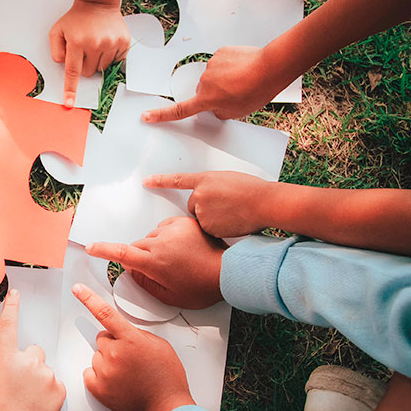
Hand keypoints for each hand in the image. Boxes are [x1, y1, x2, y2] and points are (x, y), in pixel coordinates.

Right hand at [0, 290, 65, 410]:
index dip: (11, 308)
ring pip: (46, 369)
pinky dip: (50, 392)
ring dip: (41, 380)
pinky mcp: (59, 386)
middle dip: (32, 364)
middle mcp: (28, 361)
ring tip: (30, 399)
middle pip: (35, 352)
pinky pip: (55, 383)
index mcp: (7, 359)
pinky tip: (40, 404)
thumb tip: (18, 365)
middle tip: (23, 385)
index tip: (15, 294)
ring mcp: (46, 373)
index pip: (9, 326)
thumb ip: (8, 366)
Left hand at [49, 0, 128, 107]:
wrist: (98, 3)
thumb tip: (62, 64)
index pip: (72, 71)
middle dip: (84, 65)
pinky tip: (105, 44)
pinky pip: (116, 62)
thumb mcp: (57, 31)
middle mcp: (95, 43)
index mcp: (77, 42)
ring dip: (97, 61)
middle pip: (88, 72)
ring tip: (95, 44)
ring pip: (102, 69)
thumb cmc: (76, 19)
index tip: (69, 103)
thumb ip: (55, 50)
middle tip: (84, 50)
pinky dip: (110, 57)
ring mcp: (111, 43)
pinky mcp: (123, 43)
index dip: (70, 89)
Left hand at [72, 283, 194, 410]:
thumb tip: (123, 333)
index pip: (105, 313)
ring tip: (128, 375)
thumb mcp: (159, 346)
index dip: (88, 299)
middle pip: (102, 338)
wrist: (166, 409)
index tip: (76, 289)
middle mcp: (115, 354)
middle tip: (130, 359)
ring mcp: (105, 372)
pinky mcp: (98, 388)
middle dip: (113, 344)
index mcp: (131, 339)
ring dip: (108, 361)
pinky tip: (117, 382)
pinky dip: (100, 376)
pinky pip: (90, 372)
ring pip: (97, 356)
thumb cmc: (167, 378)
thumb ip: (137, 335)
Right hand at [86, 217, 225, 308]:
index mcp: (154, 262)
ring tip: (175, 260)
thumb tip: (131, 271)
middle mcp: (160, 243)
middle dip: (140, 257)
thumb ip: (144, 283)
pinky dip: (167, 237)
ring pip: (150, 237)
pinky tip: (180, 249)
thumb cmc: (202, 287)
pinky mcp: (183, 223)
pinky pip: (165, 228)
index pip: (120, 253)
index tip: (91, 247)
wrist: (228, 271)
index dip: (102, 250)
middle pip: (136, 246)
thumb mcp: (169, 296)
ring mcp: (172, 230)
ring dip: (155, 247)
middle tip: (157, 270)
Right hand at [141, 46, 284, 121]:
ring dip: (224, 80)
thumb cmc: (256, 91)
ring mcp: (211, 66)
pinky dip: (229, 67)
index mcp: (206, 99)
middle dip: (215, 94)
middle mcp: (204, 82)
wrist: (270, 67)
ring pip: (212, 77)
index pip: (179, 111)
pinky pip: (220, 63)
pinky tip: (242, 69)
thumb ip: (219, 112)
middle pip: (202, 92)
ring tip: (243, 81)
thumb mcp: (236, 112)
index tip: (147, 116)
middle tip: (235, 95)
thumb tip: (214, 106)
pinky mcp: (220, 53)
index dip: (161, 115)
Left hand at [143, 171, 271, 236]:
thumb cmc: (251, 190)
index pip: (177, 180)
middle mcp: (199, 196)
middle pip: (193, 205)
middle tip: (224, 205)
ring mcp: (203, 213)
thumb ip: (211, 187)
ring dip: (212, 218)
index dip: (160, 181)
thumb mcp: (227, 180)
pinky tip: (232, 222)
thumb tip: (204, 194)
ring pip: (201, 219)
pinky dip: (218, 228)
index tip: (146, 181)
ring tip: (232, 213)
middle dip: (204, 207)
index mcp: (204, 180)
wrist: (264, 203)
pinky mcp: (208, 228)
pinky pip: (208, 230)